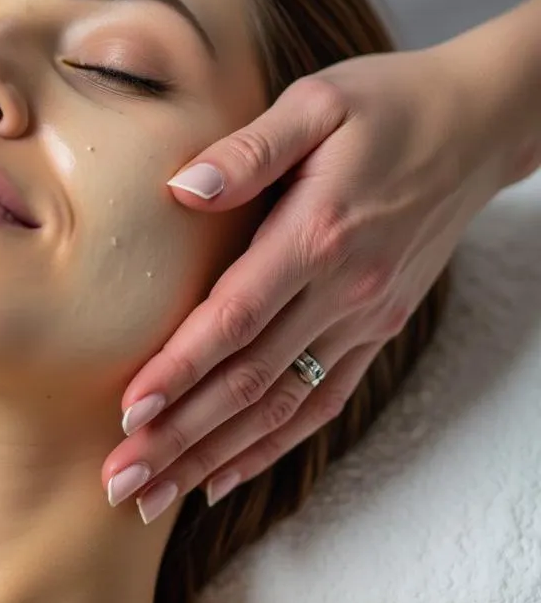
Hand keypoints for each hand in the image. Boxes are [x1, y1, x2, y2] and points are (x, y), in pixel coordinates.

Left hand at [102, 45, 509, 522]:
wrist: (481, 125)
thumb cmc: (388, 104)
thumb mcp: (317, 103)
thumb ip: (249, 150)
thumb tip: (180, 188)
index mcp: (318, 234)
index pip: (235, 320)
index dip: (180, 370)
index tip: (128, 414)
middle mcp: (344, 291)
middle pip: (248, 381)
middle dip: (179, 438)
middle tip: (121, 484)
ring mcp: (365, 319)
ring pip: (280, 407)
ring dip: (214, 458)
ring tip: (156, 500)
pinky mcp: (377, 331)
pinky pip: (321, 403)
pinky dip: (271, 446)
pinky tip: (226, 478)